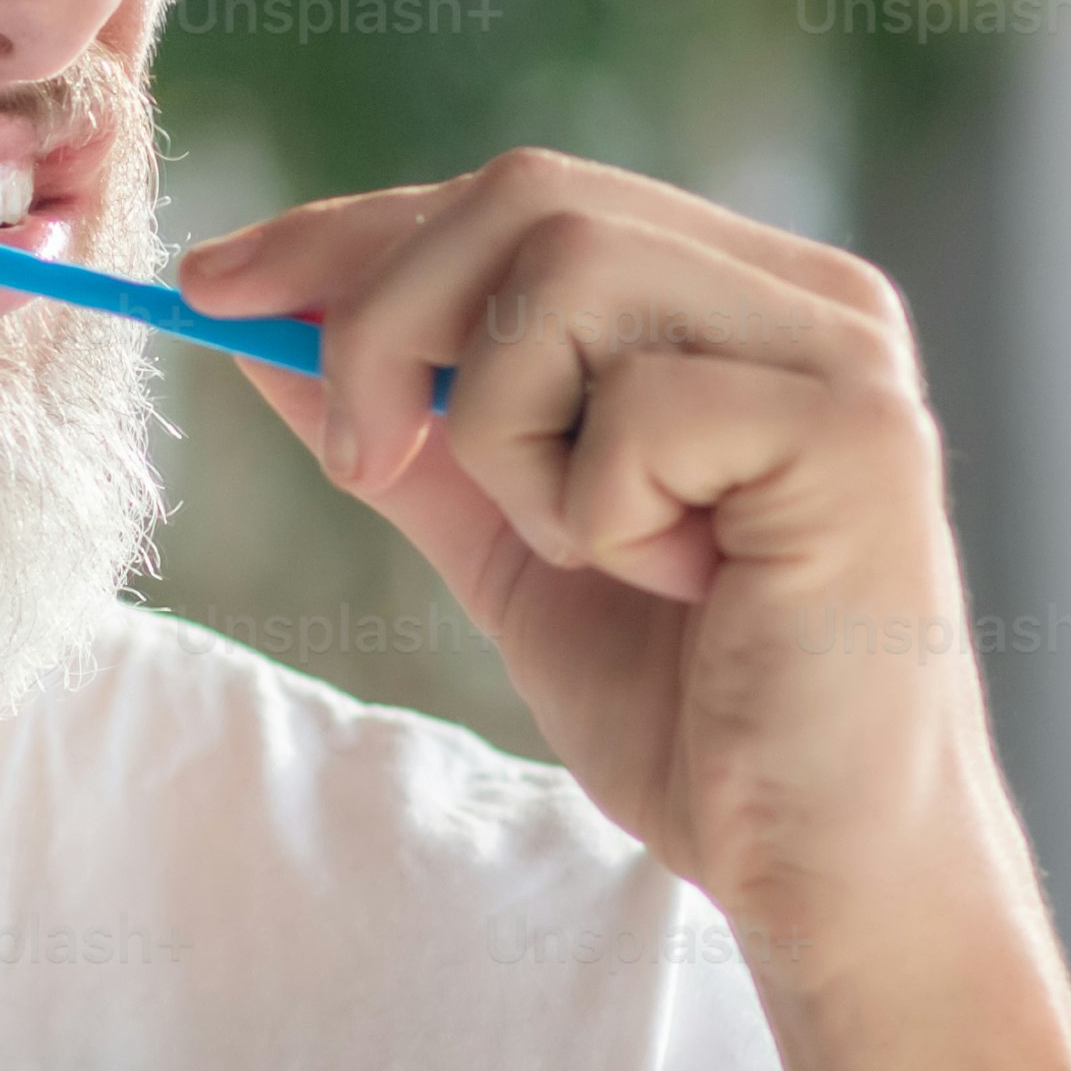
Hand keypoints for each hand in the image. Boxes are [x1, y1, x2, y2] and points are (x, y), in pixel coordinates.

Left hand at [178, 150, 1070, 1070]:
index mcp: (737, 299)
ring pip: (568, 273)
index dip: (352, 232)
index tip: (212, 290)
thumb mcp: (513, 549)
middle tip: (359, 461)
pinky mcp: (858, 432)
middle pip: (529, 196)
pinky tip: (681, 586)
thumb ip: (410, 433)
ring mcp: (844, 354)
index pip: (520, 198)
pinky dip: (599, 510)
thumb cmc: (693, 723)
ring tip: (582, 547)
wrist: (822, 874)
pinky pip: (636, 405)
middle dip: (385, 318)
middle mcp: (809, 296)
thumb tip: (259, 325)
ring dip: (509, 431)